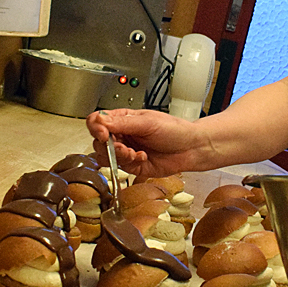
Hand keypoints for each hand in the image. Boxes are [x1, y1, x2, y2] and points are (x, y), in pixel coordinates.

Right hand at [86, 108, 209, 177]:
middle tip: (123, 146)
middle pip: (98, 141)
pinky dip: (130, 162)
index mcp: (123, 119)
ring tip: (133, 153)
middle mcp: (122, 135)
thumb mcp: (147, 122)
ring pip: (106, 157)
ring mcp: (126, 151)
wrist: (191, 148)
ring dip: (118, 156)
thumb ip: (121, 123)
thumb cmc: (174, 130)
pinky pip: (120, 167)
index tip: (104, 134)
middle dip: (108, 146)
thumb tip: (99, 121)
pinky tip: (143, 157)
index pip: (97, 121)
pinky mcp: (132, 166)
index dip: (96, 128)